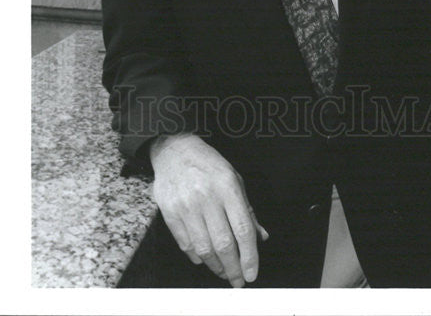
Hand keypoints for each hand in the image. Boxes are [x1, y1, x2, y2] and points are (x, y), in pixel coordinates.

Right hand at [150, 133, 268, 286]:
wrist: (174, 151)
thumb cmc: (208, 164)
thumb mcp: (234, 178)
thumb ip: (247, 209)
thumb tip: (261, 236)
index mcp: (227, 186)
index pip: (242, 229)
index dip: (249, 256)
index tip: (251, 273)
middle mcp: (207, 197)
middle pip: (223, 243)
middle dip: (233, 268)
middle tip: (238, 280)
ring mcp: (186, 206)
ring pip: (204, 248)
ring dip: (216, 266)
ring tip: (223, 271)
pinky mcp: (170, 213)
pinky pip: (185, 244)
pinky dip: (197, 257)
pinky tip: (205, 259)